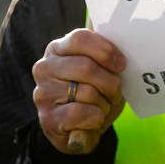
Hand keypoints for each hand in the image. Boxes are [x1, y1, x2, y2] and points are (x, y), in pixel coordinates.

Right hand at [32, 29, 126, 154]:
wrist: (84, 128)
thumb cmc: (96, 91)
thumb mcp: (100, 67)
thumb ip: (104, 51)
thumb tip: (119, 35)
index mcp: (58, 48)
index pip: (80, 38)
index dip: (105, 51)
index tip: (121, 65)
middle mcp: (45, 68)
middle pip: (86, 67)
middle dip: (110, 83)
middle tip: (115, 91)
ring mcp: (43, 93)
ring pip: (87, 92)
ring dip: (104, 103)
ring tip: (102, 106)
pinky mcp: (48, 118)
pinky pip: (81, 113)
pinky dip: (95, 118)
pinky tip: (93, 119)